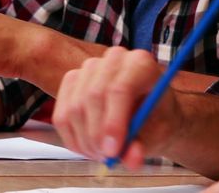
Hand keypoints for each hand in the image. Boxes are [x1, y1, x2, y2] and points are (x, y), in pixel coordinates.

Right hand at [53, 46, 180, 169]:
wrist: (147, 116)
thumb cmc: (154, 121)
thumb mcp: (156, 135)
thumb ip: (142, 146)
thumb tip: (131, 159)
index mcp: (141, 64)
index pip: (120, 89)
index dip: (113, 122)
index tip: (113, 151)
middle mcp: (114, 59)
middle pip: (93, 96)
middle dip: (97, 134)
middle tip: (106, 158)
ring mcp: (89, 68)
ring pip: (75, 107)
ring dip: (85, 140)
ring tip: (101, 156)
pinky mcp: (71, 81)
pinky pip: (61, 115)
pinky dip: (72, 139)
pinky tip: (88, 148)